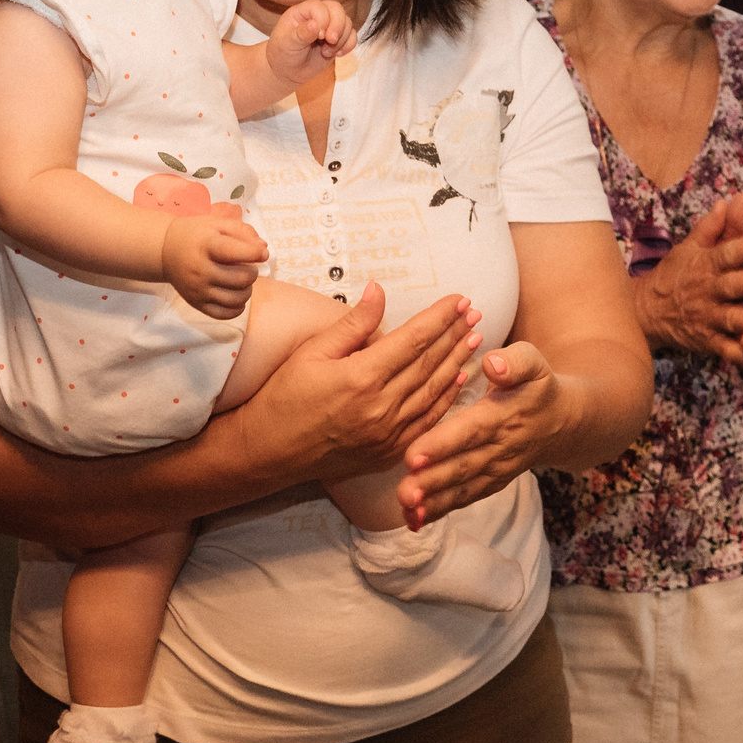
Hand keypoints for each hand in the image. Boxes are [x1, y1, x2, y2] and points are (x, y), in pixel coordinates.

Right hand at [162, 205, 267, 319]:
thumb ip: (243, 231)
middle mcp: (200, 270)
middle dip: (252, 272)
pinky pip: (224, 314)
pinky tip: (237, 295)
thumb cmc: (196, 235)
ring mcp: (197, 289)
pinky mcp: (196, 303)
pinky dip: (238, 308)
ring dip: (248, 290)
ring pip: (236, 299)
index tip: (262, 253)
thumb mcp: (217, 224)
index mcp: (206, 246)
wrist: (165, 250)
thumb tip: (263, 249)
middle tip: (247, 266)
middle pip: (240, 279)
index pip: (234, 252)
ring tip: (242, 280)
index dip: (254, 253)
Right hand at [240, 283, 483, 482]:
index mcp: (362, 377)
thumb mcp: (312, 352)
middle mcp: (382, 406)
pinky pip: (428, 420)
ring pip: (434, 391)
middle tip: (475, 312)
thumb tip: (379, 290)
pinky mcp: (389, 451)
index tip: (459, 299)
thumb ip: (352, 323)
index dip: (440, 317)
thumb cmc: (284, 397)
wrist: (268, 452)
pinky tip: (459, 379)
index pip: (414, 338)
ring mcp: (388, 433)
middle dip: (456, 334)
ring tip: (475, 338)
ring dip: (458, 362)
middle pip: (430, 362)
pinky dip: (447, 398)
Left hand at [268, 0, 358, 88]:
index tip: (318, 36)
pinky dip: (349, 45)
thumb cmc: (283, 54)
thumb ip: (301, 34)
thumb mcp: (287, 44)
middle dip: (337, 26)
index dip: (323, 19)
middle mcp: (318, 16)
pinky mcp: (338, 40)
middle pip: (337, 9)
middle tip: (330, 41)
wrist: (288, 71)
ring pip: (347, 23)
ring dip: (341, 39)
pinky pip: (352, 37)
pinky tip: (337, 55)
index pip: (319, 7)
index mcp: (302, 12)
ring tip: (326, 52)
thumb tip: (315, 25)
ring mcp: (329, 27)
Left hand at [398, 341, 577, 527]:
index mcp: (502, 415)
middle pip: (462, 466)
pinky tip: (414, 519)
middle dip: (432, 482)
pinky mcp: (490, 483)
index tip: (415, 456)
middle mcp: (498, 447)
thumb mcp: (534, 363)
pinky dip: (440, 511)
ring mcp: (495, 469)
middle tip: (404, 492)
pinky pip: (465, 498)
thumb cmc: (537, 386)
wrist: (560, 422)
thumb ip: (515, 361)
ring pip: (462, 488)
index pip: (471, 430)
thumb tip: (492, 363)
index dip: (443, 444)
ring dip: (434, 502)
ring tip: (407, 509)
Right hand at [633, 192, 742, 364]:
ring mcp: (706, 318)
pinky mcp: (707, 341)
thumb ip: (715, 226)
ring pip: (731, 320)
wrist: (646, 311)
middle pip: (731, 286)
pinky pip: (728, 350)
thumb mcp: (690, 247)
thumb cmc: (675, 274)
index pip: (726, 253)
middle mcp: (706, 291)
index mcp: (705, 264)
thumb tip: (735, 199)